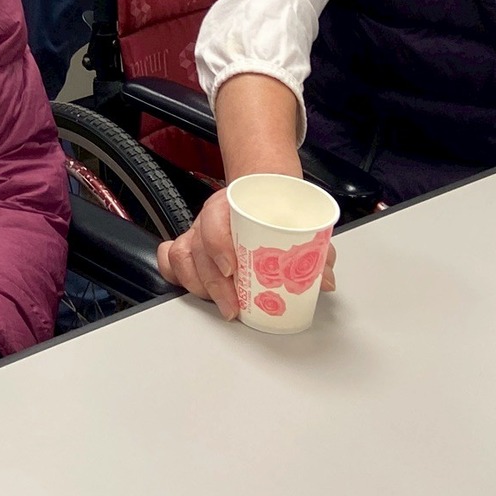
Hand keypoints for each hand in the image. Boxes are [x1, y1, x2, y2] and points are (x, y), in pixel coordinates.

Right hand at [157, 187, 335, 320]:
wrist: (263, 190)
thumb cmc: (275, 209)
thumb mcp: (299, 223)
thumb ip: (315, 251)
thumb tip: (324, 281)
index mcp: (231, 205)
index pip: (213, 221)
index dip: (218, 247)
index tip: (232, 269)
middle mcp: (208, 219)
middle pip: (197, 250)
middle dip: (213, 284)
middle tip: (233, 305)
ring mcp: (196, 234)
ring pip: (182, 258)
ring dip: (199, 286)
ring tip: (223, 305)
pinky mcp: (190, 248)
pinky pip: (170, 259)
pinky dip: (176, 275)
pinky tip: (194, 291)